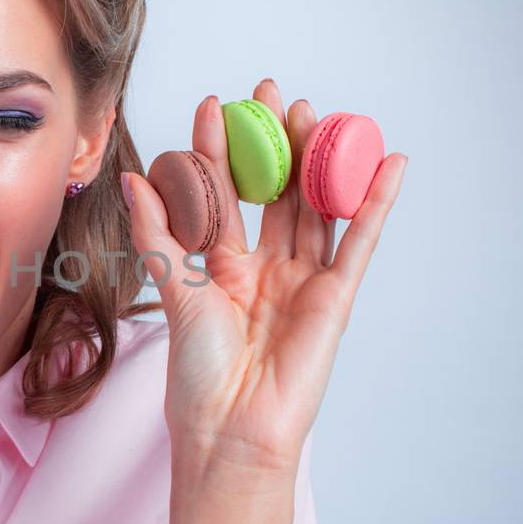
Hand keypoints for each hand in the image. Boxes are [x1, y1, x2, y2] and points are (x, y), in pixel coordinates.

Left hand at [123, 79, 406, 523]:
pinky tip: (389, 162)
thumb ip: (158, 233)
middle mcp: (267, 268)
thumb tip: (133, 176)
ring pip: (315, 208)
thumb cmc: (198, 374)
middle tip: (273, 93)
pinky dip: (378, 203)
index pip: (224, 194)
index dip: (220, 151)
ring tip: (316, 112)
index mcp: (225, 267)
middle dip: (275, 142)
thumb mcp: (173, 290)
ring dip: (319, 160)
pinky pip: (361, 242)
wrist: (231, 430)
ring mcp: (304, 280)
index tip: (216, 103)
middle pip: (276, 193)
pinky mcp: (337, 297)